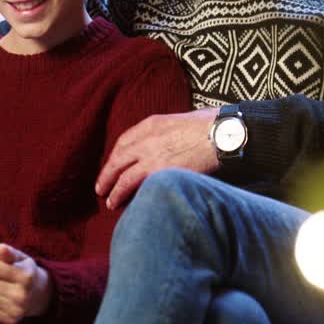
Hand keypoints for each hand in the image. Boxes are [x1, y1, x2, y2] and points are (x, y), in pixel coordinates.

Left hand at [95, 108, 219, 208]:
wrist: (223, 133)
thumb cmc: (213, 125)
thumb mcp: (185, 119)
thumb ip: (173, 131)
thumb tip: (176, 142)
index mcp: (153, 123)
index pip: (125, 140)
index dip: (116, 156)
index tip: (114, 165)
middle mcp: (147, 138)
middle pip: (117, 158)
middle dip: (107, 174)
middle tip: (100, 187)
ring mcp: (151, 156)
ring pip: (122, 176)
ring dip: (113, 189)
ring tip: (109, 201)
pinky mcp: (159, 172)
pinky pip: (134, 186)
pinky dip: (125, 196)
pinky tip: (123, 204)